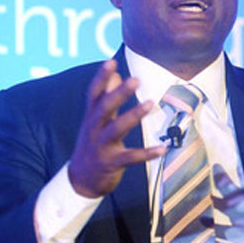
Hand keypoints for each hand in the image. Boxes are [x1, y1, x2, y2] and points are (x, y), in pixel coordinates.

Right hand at [68, 60, 166, 197]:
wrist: (80, 181)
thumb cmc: (93, 144)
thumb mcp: (96, 120)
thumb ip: (106, 97)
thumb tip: (116, 74)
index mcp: (91, 117)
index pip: (94, 93)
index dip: (101, 77)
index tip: (111, 61)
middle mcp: (94, 129)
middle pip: (104, 108)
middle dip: (118, 93)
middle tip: (135, 79)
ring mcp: (102, 146)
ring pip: (117, 129)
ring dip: (134, 115)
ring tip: (151, 103)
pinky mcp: (111, 163)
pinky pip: (131, 157)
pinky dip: (147, 153)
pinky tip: (163, 148)